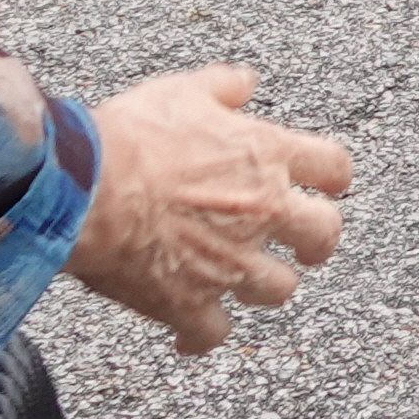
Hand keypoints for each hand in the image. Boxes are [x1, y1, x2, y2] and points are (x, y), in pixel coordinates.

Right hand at [70, 65, 350, 355]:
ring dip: (264, 286)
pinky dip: (202, 336)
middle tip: (309, 248)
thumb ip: (222, 87)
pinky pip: (212, 333)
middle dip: (318, 243)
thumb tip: (246, 83)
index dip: (335, 178)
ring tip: (245, 283)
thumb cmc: (129, 137)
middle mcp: (262, 212)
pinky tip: (189, 335)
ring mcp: (231, 263)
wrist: (83, 191)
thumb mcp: (181, 91)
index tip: (332, 186)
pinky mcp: (190, 303)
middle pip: (323, 234)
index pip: (333, 167)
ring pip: (278, 289)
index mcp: (267, 157)